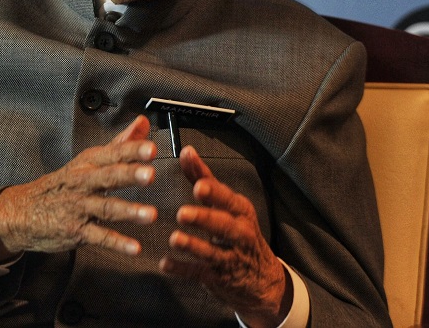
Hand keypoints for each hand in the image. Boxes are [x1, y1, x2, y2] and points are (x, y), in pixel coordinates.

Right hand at [0, 115, 158, 260]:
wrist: (23, 212)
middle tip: (150, 175)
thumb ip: (120, 143)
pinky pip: (99, 237)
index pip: (113, 153)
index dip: (132, 150)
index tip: (150, 148)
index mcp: (89, 163)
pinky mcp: (77, 230)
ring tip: (150, 215)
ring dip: (129, 211)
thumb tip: (143, 123)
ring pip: (106, 207)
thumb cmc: (63, 185)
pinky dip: (117, 243)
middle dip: (130, 175)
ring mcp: (79, 207)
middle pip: (109, 176)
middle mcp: (84, 183)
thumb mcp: (88, 160)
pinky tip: (134, 248)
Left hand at [159, 145, 289, 327]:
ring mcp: (230, 257)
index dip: (214, 192)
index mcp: (239, 211)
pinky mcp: (219, 277)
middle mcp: (239, 233)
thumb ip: (203, 178)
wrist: (262, 278)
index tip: (199, 185)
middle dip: (204, 218)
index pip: (227, 199)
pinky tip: (165, 264)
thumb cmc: (239, 230)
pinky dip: (182, 270)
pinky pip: (199, 273)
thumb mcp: (227, 204)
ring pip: (212, 252)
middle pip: (222, 225)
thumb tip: (186, 151)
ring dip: (192, 246)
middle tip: (182, 213)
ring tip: (174, 239)